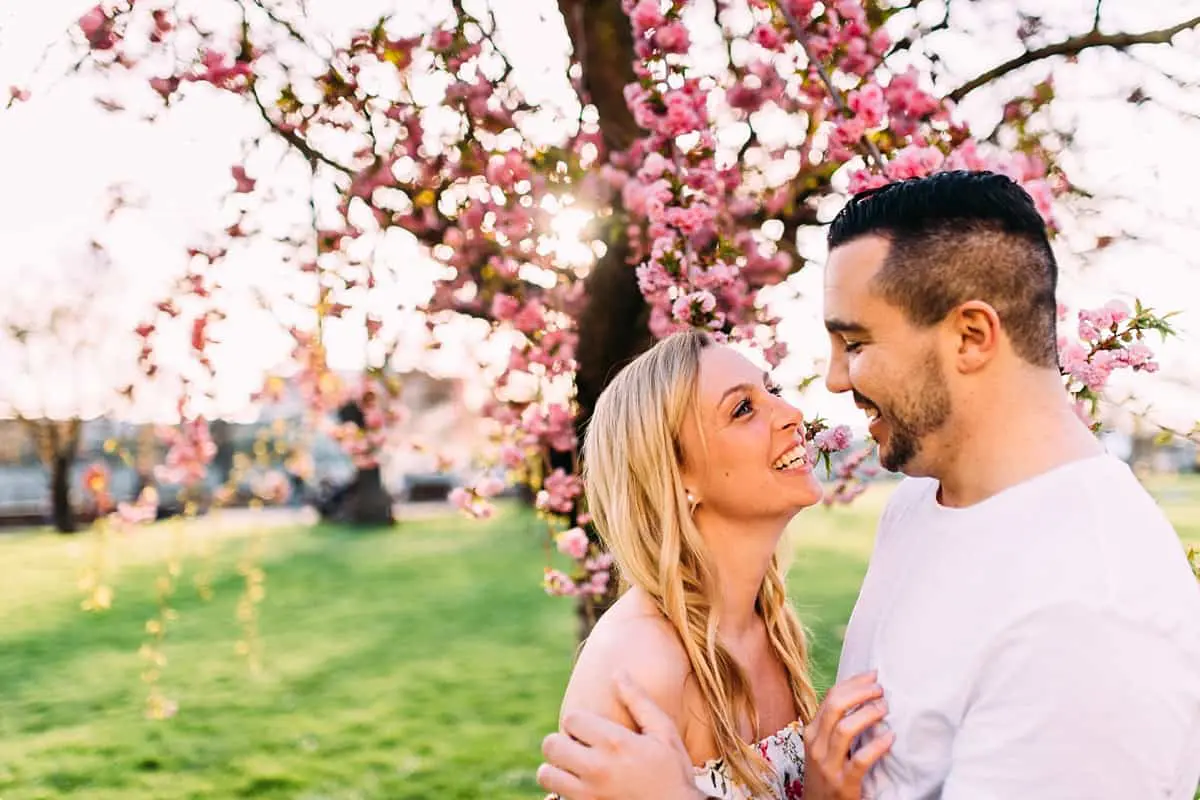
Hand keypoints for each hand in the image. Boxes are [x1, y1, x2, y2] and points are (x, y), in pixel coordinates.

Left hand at [537, 672, 703, 799]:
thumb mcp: (663, 733)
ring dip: (556, 768)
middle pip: (551, 745)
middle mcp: (597, 768)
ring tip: (574, 767)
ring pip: (547, 774)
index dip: (579, 721)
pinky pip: (556, 798)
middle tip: (579, 746)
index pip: (571, 719)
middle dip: (562, 741)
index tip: (591, 729)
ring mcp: (589, 795)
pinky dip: (560, 791)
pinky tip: (579, 787)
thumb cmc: (673, 772)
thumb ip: (638, 702)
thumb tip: (618, 673)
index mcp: (614, 743)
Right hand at [803, 671, 893, 799]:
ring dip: (868, 714)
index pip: (830, 698)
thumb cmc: (826, 775)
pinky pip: (860, 760)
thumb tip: (862, 698)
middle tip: (880, 689)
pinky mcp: (843, 784)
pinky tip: (889, 737)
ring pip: (845, 729)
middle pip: (835, 707)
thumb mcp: (823, 747)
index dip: (853, 683)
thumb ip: (836, 726)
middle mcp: (816, 745)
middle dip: (860, 693)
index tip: (873, 675)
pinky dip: (876, 746)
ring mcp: (828, 765)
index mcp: (812, 732)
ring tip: (885, 708)